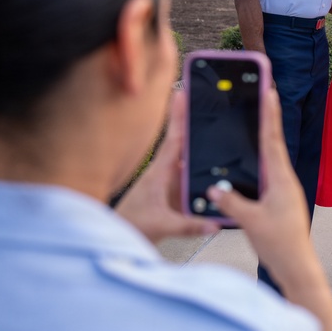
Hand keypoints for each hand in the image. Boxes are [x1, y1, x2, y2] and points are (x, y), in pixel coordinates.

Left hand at [116, 93, 219, 243]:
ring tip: (210, 120)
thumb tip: (213, 223)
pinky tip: (210, 158)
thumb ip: (188, 225)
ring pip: (187, 156)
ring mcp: (169, 180)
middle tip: (199, 95)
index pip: (173, 139)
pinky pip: (190, 172)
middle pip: (182, 140)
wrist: (118, 236)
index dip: (179, 116)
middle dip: (191, 118)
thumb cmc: (130, 225)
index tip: (182, 94)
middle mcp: (165, 172)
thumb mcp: (161, 225)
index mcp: (159, 173)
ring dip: (197, 140)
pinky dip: (199, 162)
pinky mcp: (172, 191)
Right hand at [207, 88, 314, 289]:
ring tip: (255, 119)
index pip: (272, 140)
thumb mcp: (251, 222)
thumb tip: (214, 188)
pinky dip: (257, 161)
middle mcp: (284, 181)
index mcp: (281, 180)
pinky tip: (249, 161)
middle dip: (266, 119)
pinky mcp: (278, 201)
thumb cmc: (280, 245)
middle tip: (262, 95)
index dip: (269, 115)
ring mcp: (282, 191)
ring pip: (269, 159)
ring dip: (262, 138)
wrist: (297, 267)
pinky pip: (265, 175)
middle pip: (272, 143)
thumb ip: (232, 203)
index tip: (269, 91)